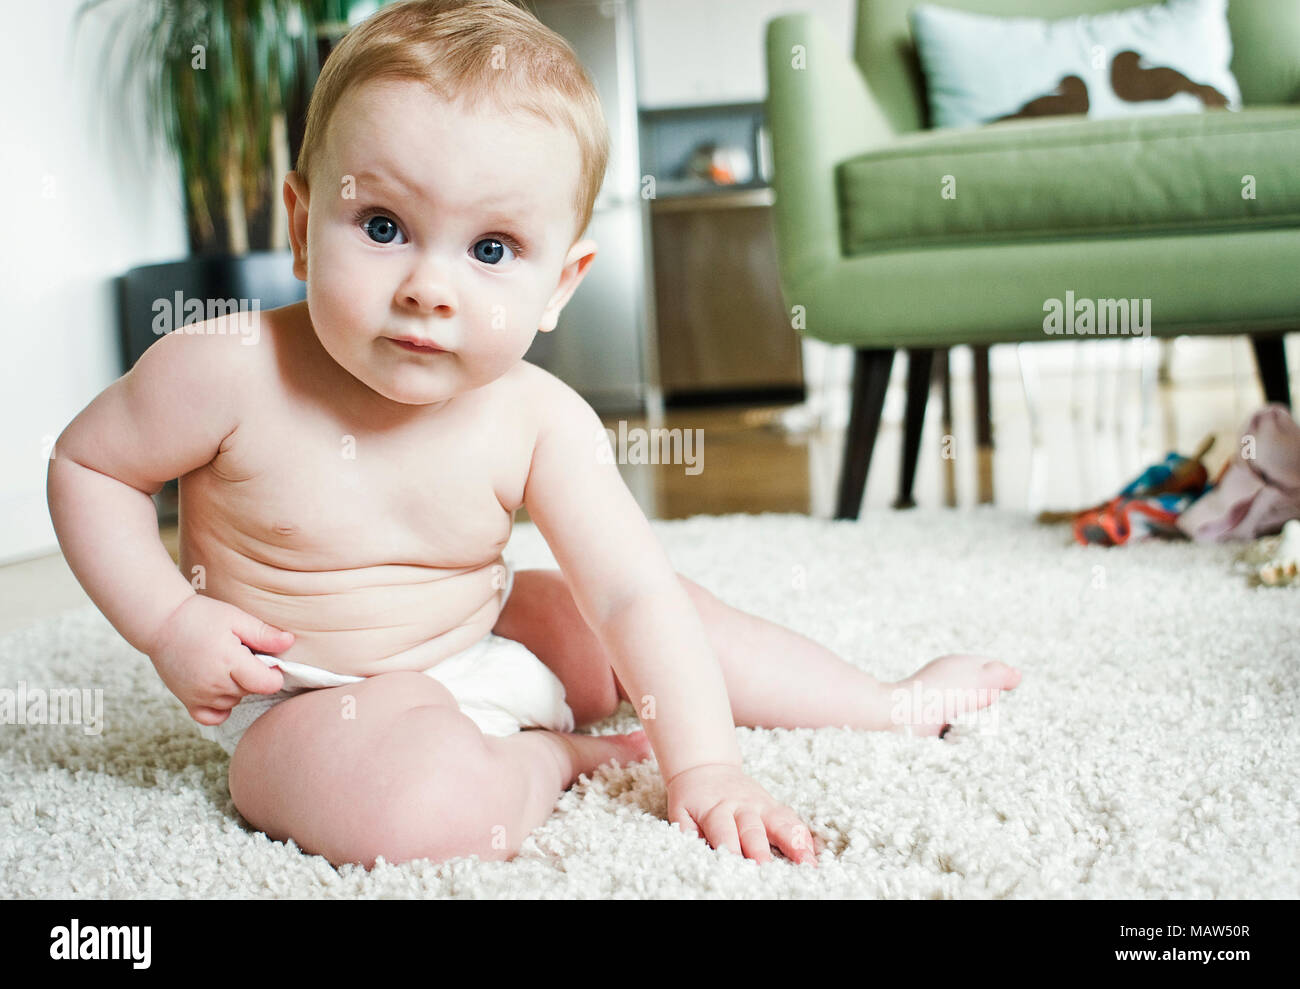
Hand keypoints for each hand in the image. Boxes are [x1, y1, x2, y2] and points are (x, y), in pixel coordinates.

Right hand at [146, 595, 292, 725]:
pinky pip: (213, 717)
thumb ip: (264, 633)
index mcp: (230, 661)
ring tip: (224, 664)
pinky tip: (220, 688)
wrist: (161, 623)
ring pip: (234, 702)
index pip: (267, 684)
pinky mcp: (187, 701)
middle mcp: (215, 683)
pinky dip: (221, 707)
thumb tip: (290, 642)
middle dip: (252, 675)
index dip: (274, 674)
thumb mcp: (236, 618)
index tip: (267, 661)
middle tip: (239, 654)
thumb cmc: (201, 616)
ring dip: (236, 688)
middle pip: (251, 691)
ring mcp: (199, 695)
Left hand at [666, 763, 815, 864]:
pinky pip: (791, 819)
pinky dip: (803, 836)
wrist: (706, 768)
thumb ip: (687, 832)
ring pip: (778, 821)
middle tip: (766, 866)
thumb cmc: (692, 799)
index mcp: (714, 809)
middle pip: (752, 829)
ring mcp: (760, 805)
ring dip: (792, 841)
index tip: (733, 861)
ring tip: (806, 862)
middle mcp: (740, 807)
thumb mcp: (680, 812)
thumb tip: (696, 853)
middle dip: (760, 848)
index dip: (728, 845)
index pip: (722, 829)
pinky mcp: (773, 806)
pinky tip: (812, 853)